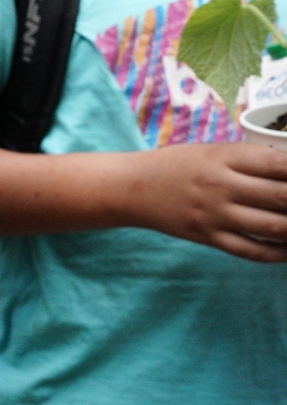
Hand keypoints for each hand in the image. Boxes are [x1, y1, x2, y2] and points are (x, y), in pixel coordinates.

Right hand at [132, 143, 286, 261]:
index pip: (280, 164)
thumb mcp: (213, 151)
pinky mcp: (208, 237)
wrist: (133, 187)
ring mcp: (215, 214)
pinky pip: (251, 250)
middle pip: (283, 197)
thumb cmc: (177, 164)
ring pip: (274, 227)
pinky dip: (277, 253)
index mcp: (224, 157)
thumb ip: (252, 160)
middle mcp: (221, 185)